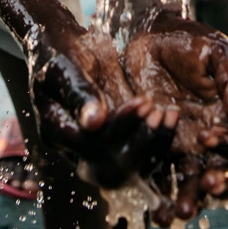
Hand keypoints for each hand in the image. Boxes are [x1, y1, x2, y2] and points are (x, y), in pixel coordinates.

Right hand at [31, 26, 178, 189]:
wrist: (67, 59)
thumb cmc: (62, 60)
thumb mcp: (63, 70)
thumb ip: (77, 94)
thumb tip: (93, 123)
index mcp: (56, 132)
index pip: (89, 144)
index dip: (119, 127)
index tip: (142, 101)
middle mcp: (74, 153)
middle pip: (109, 166)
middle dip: (138, 140)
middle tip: (157, 110)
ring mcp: (95, 157)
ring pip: (127, 170)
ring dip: (151, 144)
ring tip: (166, 114)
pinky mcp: (115, 154)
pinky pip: (140, 162)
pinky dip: (158, 142)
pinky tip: (171, 118)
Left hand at [121, 13, 227, 224]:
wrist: (152, 31)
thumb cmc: (192, 41)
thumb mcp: (218, 54)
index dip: (225, 150)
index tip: (205, 140)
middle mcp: (209, 140)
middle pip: (217, 177)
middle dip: (206, 192)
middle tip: (193, 200)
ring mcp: (183, 147)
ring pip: (190, 185)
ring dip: (186, 202)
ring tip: (174, 214)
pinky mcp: (156, 148)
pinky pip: (160, 177)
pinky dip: (159, 196)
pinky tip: (154, 210)